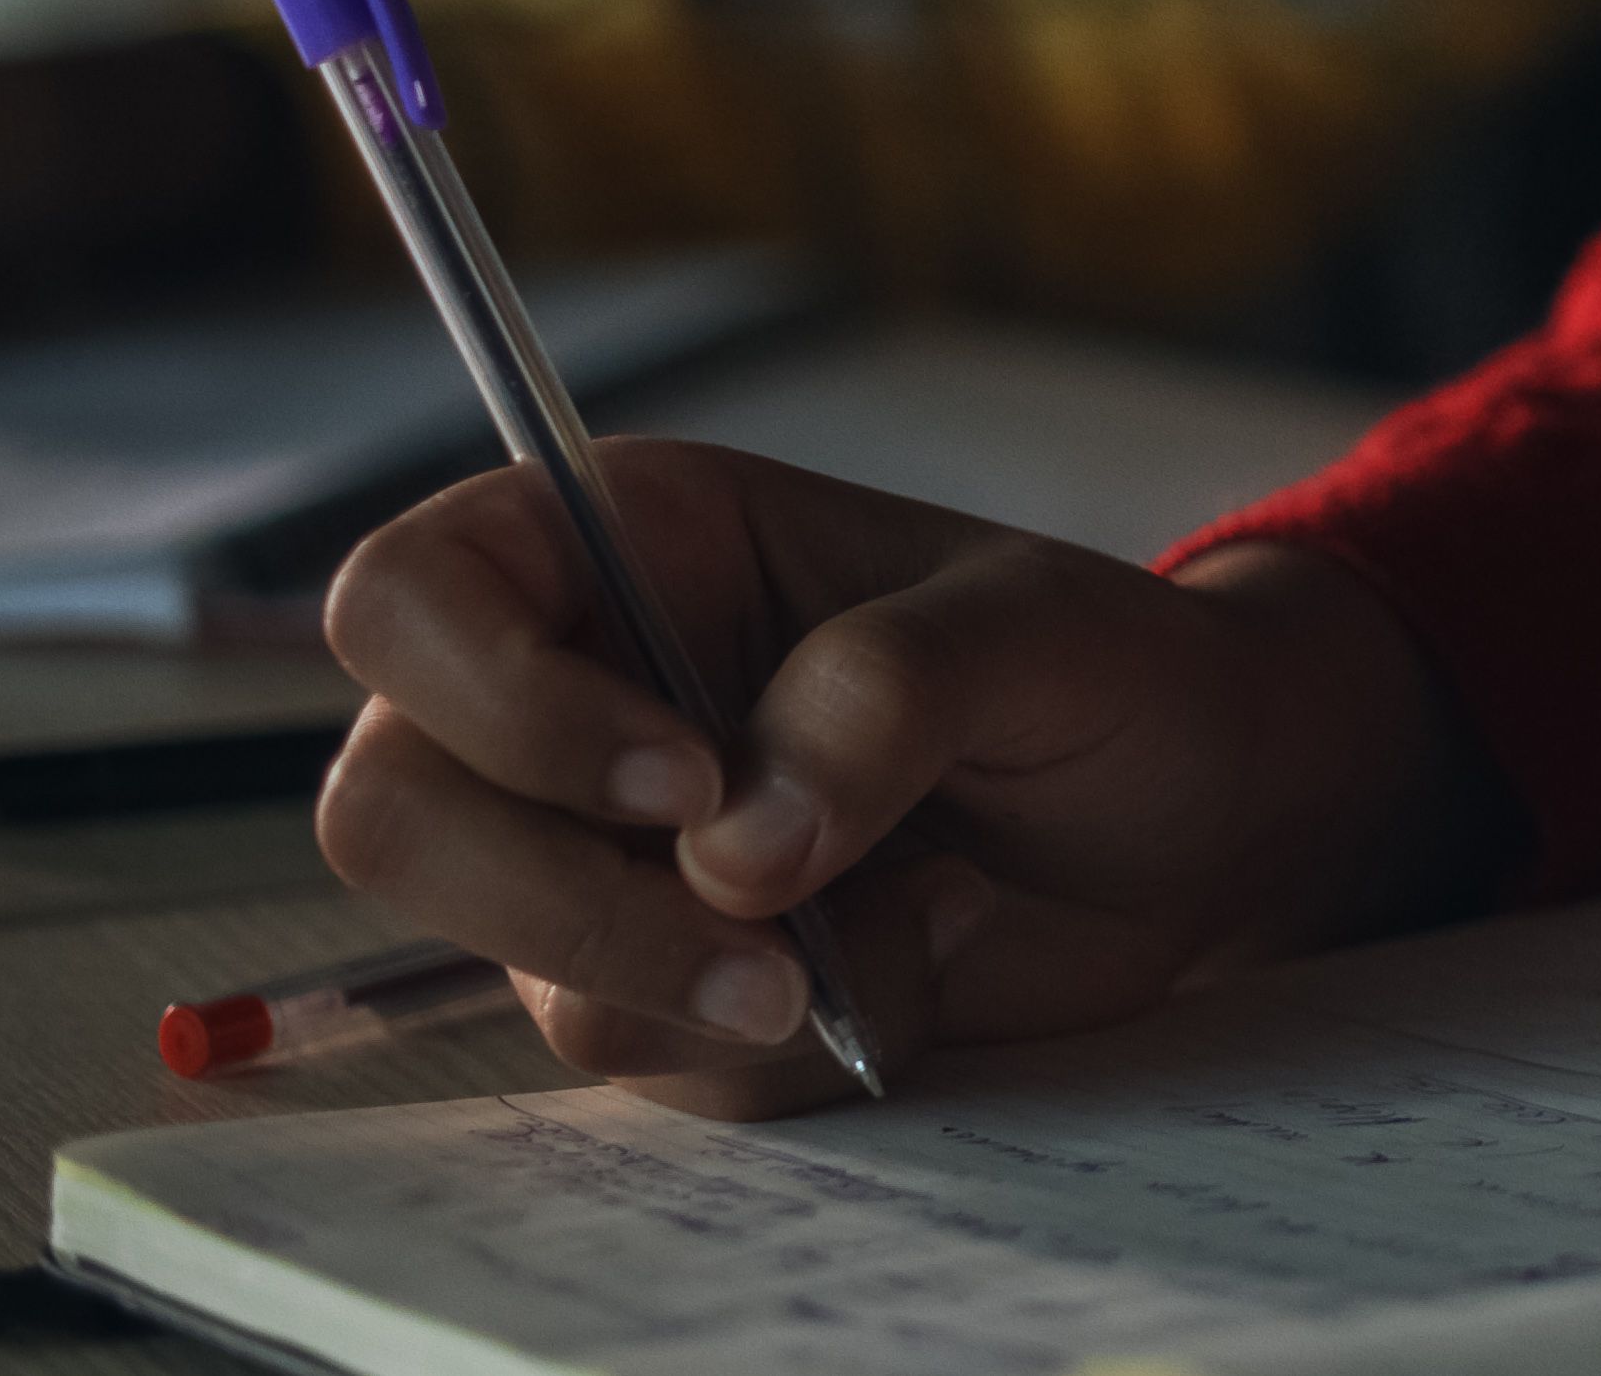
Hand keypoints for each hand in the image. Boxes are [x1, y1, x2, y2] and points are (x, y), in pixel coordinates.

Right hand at [315, 443, 1513, 1110]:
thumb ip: (890, 693)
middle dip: (570, 902)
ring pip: (512, 964)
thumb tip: (733, 850)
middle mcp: (574, 695)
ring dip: (696, 990)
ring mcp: (600, 851)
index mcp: (634, 542)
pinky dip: (775, 1052)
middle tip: (774, 944)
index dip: (494, 699)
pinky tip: (906, 970)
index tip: (681, 776)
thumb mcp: (1044, 628)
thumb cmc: (1122, 673)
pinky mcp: (660, 980)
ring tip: (900, 939)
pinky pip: (639, 1057)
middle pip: (393, 815)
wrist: (1207, 823)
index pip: (407, 599)